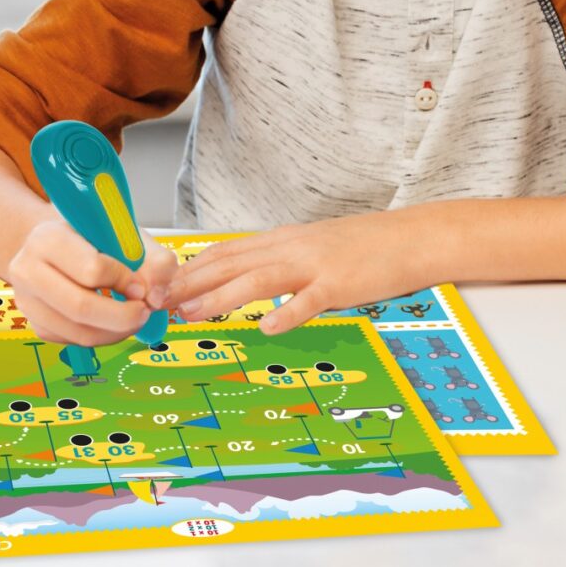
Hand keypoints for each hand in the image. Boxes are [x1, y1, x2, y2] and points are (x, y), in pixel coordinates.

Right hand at [7, 219, 178, 346]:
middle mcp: (27, 269)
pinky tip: (114, 322)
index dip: (123, 281)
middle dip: (122, 316)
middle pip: (79, 307)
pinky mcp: (35, 323)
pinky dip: (102, 337)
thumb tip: (156, 297)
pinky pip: (72, 341)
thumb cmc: (95, 237)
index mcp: (49, 237)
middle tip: (144, 312)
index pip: (91, 269)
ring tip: (134, 318)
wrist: (61, 246)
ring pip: (77, 331)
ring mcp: (26, 300)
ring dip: (115, 332)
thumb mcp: (128, 235)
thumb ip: (154, 260)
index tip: (141, 285)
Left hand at [165, 211, 434, 334]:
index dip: (189, 269)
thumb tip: (242, 279)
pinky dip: (287, 313)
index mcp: (282, 240)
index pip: (225, 252)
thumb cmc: (363, 247)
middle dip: (190, 283)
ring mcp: (315, 264)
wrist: (409, 238)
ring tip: (191, 314)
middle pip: (232, 263)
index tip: (158, 286)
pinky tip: (267, 328)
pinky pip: (310, 300)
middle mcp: (291, 247)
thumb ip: (278, 261)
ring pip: (260, 279)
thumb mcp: (312, 247)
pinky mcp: (341, 284)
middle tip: (155, 302)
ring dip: (222, 297)